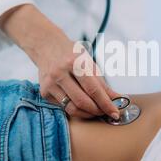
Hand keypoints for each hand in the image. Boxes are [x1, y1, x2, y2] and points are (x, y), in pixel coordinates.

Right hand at [0, 5, 120, 119]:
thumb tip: (116, 99)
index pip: (93, 89)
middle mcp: (60, 73)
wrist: (47, 47)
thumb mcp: (90, 63)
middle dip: (97, 111)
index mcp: (75, 63)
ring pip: (72, 108)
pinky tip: (80, 105)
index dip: (106, 104)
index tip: (115, 113)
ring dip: (87, 114)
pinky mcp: (44, 92)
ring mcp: (50, 83)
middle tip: (105, 112)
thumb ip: (103, 84)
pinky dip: (75, 109)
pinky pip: (63, 107)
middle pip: (82, 101)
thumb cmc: (71, 55)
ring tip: (95, 111)